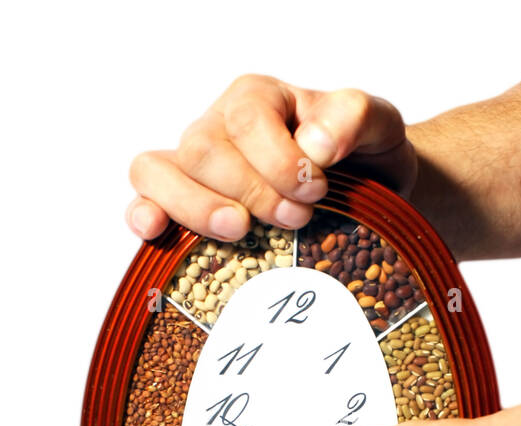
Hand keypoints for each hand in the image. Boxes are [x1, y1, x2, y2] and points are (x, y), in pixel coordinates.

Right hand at [126, 74, 415, 241]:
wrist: (364, 192)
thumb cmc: (360, 155)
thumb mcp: (376, 124)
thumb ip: (352, 117)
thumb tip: (315, 144)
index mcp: (256, 98)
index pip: (247, 120)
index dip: (279, 160)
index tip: (317, 190)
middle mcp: (216, 128)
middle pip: (202, 150)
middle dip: (250, 190)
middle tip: (296, 219)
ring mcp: (192, 168)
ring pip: (158, 172)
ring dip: (197, 206)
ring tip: (239, 229)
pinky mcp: (182, 206)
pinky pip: (144, 201)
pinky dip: (144, 215)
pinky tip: (157, 231)